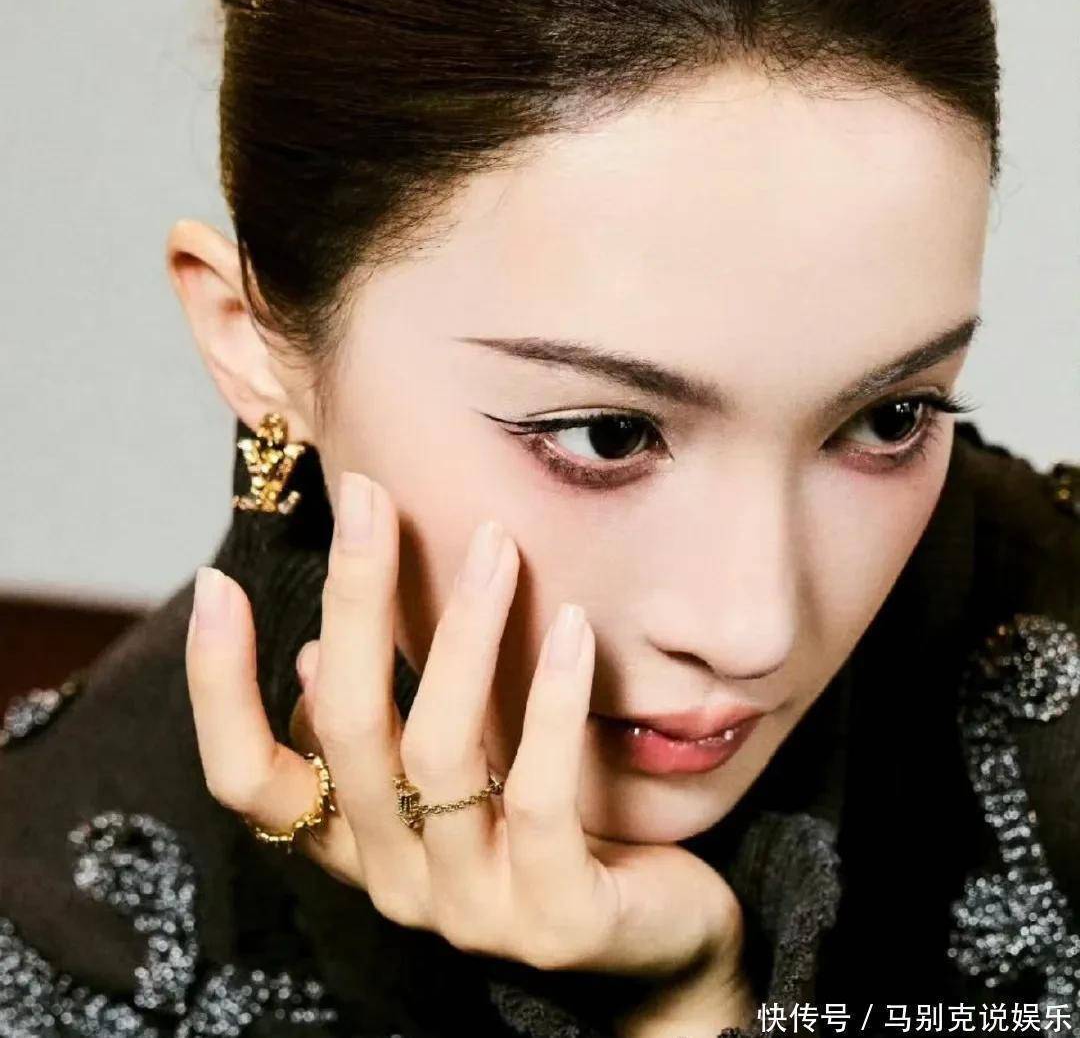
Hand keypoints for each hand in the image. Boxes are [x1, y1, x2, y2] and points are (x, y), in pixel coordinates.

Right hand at [186, 470, 745, 991]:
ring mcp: (468, 907)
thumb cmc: (547, 832)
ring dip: (462, 632)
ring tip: (495, 543)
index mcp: (353, 839)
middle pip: (343, 730)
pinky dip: (553, 703)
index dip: (216, 689)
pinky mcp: (554, 921)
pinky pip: (541, 797)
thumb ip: (382, 728)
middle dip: (352, 602)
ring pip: (437, 751)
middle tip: (371, 499)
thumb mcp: (450, 775)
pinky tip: (576, 626)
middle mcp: (392, 877)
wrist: (657, 944)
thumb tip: (308, 655)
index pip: (245, 779)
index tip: (215, 585)